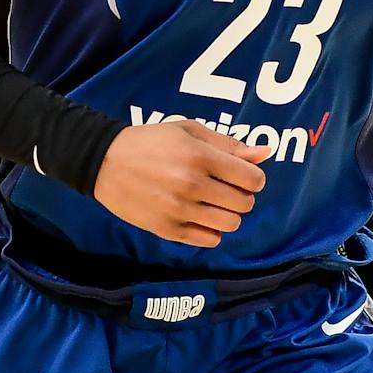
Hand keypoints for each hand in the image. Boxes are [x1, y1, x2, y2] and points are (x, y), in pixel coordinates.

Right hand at [92, 120, 272, 247]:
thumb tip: (267, 152)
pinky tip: (201, 216)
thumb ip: (229, 144)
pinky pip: (208, 240)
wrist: (105, 162)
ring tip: (214, 203)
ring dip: (229, 214)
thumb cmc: (152, 141)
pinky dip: (212, 231)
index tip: (243, 175)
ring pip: (230, 224)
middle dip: (242, 196)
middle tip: (226, 188)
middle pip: (244, 203)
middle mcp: (191, 185)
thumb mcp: (189, 131)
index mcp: (199, 156)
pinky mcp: (166, 230)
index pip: (252, 179)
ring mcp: (178, 210)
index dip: (254, 177)